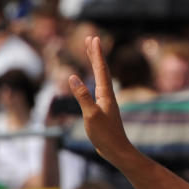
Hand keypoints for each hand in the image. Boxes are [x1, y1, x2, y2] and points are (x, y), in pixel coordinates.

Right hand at [69, 36, 133, 165]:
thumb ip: (82, 95)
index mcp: (106, 94)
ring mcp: (106, 102)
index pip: (100, 69)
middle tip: (91, 39)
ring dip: (95, 65)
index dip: (96, 53)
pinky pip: (98, 87)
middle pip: (101, 70)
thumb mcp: (90, 114)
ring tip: (91, 54)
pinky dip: (94, 79)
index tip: (93, 38)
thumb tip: (72, 77)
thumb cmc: (105, 134)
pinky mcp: (103, 109)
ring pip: (100, 78)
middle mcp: (108, 95)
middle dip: (95, 54)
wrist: (117, 150)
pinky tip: (92, 81)